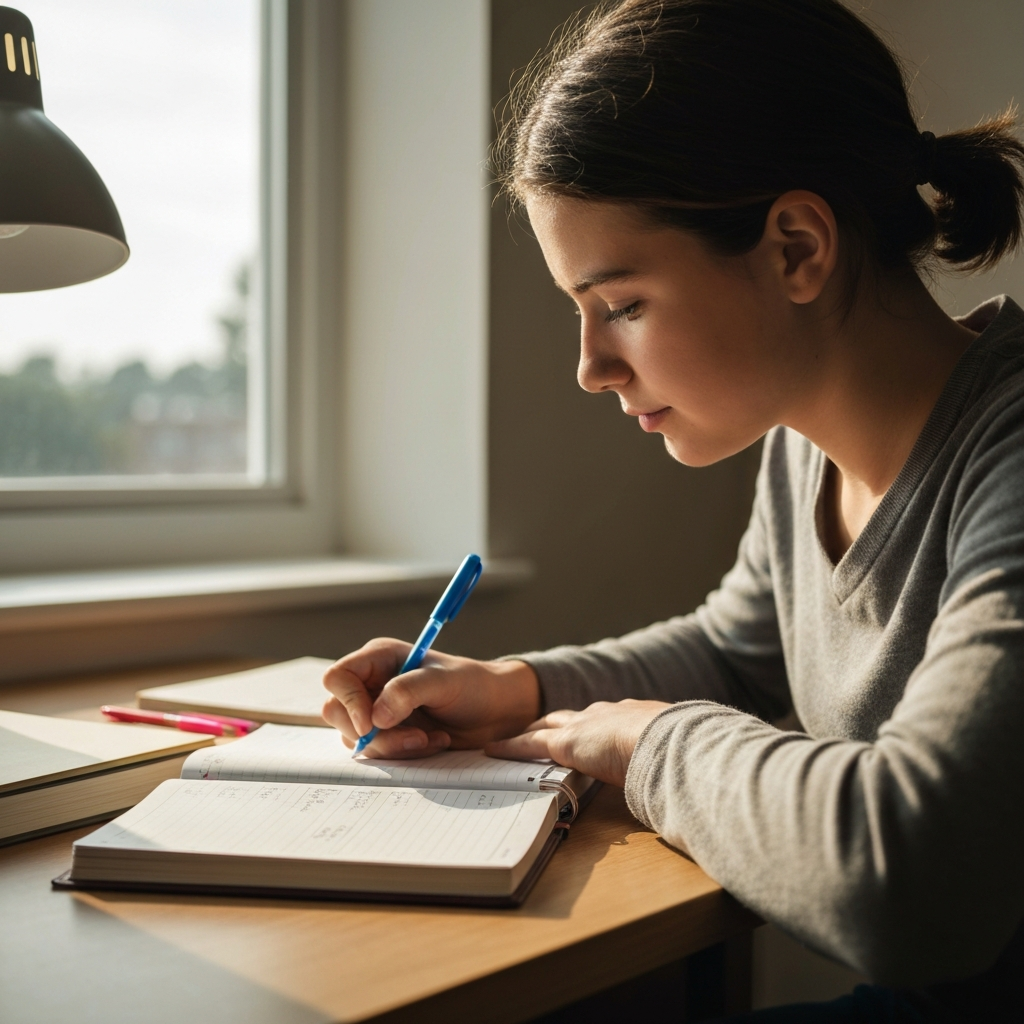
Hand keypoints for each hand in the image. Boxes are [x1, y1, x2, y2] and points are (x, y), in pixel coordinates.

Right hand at [321, 638, 540, 757]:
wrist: (496, 711)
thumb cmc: (473, 685)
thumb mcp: (444, 681)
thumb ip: (408, 691)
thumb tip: (375, 717)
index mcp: (379, 659)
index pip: (338, 677)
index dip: (349, 702)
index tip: (373, 723)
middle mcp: (372, 684)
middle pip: (338, 713)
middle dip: (374, 733)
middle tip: (415, 738)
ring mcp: (377, 712)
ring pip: (356, 738)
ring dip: (392, 747)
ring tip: (430, 739)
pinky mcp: (388, 736)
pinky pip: (377, 753)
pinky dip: (402, 755)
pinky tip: (432, 743)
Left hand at [485, 699, 671, 786]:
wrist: (670, 741)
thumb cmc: (682, 752)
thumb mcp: (676, 754)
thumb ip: (668, 763)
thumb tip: (681, 781)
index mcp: (635, 716)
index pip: (606, 719)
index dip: (593, 726)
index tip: (588, 733)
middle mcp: (606, 713)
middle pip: (570, 716)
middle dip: (554, 723)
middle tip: (541, 730)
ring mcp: (585, 725)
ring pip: (548, 725)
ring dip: (531, 733)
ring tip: (514, 740)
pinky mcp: (566, 742)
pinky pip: (530, 743)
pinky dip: (511, 746)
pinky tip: (494, 749)